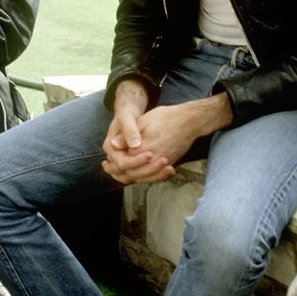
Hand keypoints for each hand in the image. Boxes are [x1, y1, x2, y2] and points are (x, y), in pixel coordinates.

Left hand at [102, 88, 232, 185]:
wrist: (190, 121)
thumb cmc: (166, 117)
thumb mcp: (143, 121)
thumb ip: (127, 136)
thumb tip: (113, 145)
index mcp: (142, 148)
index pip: (123, 162)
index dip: (113, 161)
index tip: (107, 159)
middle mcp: (152, 160)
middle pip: (131, 173)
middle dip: (118, 172)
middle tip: (108, 167)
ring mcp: (162, 164)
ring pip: (142, 177)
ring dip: (129, 176)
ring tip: (120, 172)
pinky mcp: (169, 164)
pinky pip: (154, 176)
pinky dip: (144, 177)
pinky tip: (138, 173)